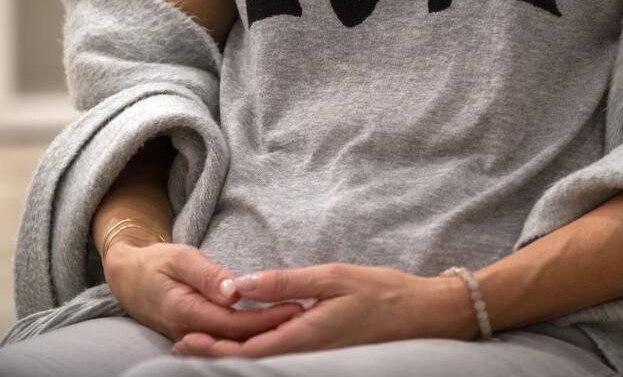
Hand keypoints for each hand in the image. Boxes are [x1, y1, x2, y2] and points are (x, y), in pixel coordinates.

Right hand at [104, 239, 304, 341]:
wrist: (130, 277)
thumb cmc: (156, 262)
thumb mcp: (180, 258)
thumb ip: (208, 276)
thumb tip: (233, 292)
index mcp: (186, 312)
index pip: (234, 323)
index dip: (266, 318)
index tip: (295, 307)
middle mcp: (190, 332)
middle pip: (238, 338)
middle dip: (272, 329)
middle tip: (305, 313)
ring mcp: (193, 337)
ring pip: (233, 341)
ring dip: (264, 333)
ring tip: (296, 318)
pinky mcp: (198, 335)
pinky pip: (227, 338)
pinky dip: (251, 333)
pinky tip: (274, 324)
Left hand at [169, 262, 478, 357]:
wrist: (422, 314)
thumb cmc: (380, 292)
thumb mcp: (331, 278)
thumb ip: (284, 283)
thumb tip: (239, 285)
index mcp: (305, 336)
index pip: (247, 352)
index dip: (212, 350)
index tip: (183, 341)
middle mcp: (308, 354)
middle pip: (251, 362)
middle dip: (214, 355)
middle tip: (181, 344)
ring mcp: (317, 357)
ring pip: (267, 361)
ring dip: (234, 353)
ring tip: (204, 340)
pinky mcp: (325, 354)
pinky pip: (285, 355)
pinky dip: (259, 348)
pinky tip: (249, 336)